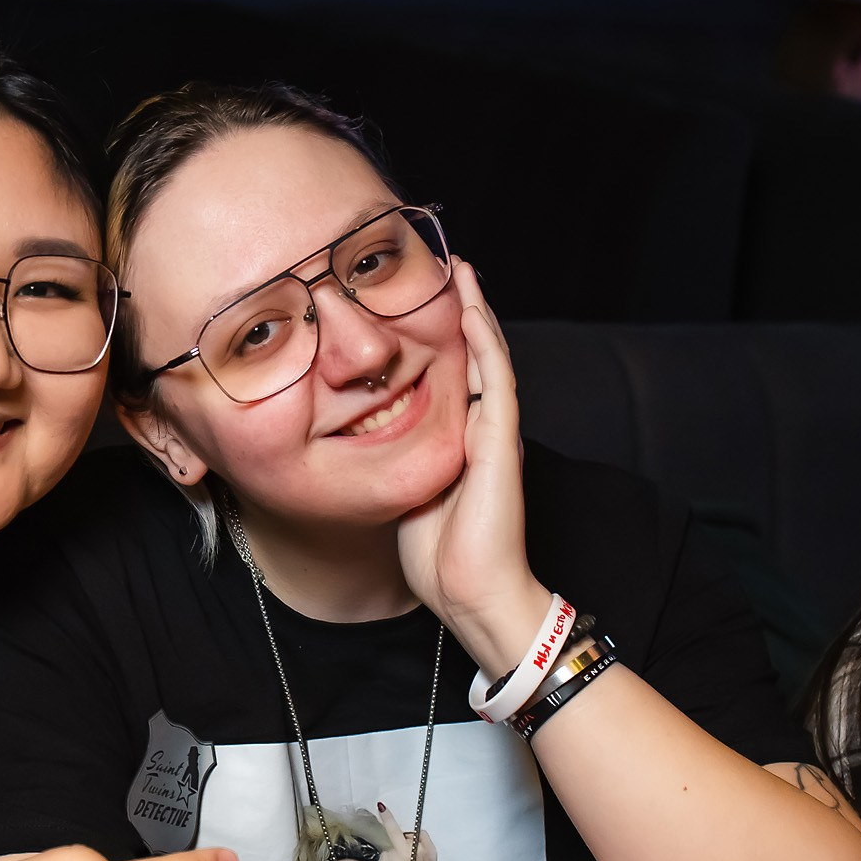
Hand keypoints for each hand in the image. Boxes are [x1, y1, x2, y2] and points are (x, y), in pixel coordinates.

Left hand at [395, 261, 549, 680]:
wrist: (472, 593)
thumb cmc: (439, 556)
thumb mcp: (402, 492)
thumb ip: (392, 460)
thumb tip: (359, 437)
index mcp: (460, 439)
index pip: (451, 375)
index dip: (437, 336)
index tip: (413, 301)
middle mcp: (482, 429)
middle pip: (472, 356)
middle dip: (458, 310)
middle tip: (442, 266)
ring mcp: (494, 433)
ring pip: (489, 357)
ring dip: (475, 311)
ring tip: (460, 271)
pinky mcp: (500, 443)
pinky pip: (496, 382)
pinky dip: (484, 344)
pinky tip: (471, 312)